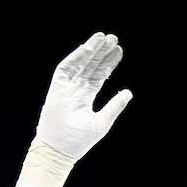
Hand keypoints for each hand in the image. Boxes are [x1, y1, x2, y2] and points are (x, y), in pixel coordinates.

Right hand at [36, 33, 131, 159]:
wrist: (60, 148)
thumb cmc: (80, 139)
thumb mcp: (103, 121)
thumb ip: (115, 105)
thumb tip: (129, 92)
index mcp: (86, 97)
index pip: (99, 75)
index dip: (109, 63)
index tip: (119, 50)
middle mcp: (76, 89)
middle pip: (91, 65)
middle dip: (102, 52)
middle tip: (113, 38)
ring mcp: (66, 86)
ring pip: (81, 63)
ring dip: (91, 50)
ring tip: (103, 37)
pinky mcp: (57, 86)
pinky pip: (67, 66)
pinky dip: (77, 56)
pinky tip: (87, 47)